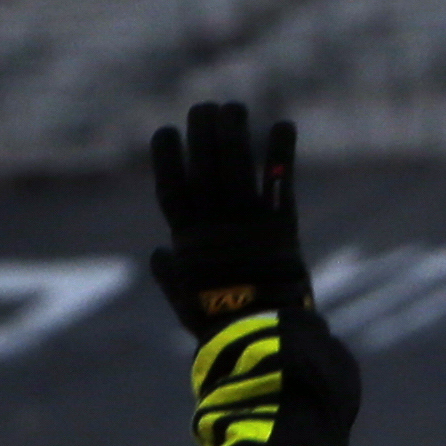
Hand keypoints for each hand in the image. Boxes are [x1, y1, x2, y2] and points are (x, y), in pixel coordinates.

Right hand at [145, 98, 308, 336]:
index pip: (172, 188)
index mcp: (188, 240)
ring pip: (236, 167)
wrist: (262, 338)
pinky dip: (281, 153)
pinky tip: (285, 124)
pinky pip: (279, 183)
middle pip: (204, 168)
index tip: (166, 130)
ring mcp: (248, 223)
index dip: (168, 158)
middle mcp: (215, 224)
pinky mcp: (282, 227)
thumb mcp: (185, 300)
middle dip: (202, 135)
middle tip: (205, 107)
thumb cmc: (220, 323)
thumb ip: (171, 275)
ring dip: (234, 134)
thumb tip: (160, 255)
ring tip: (233, 107)